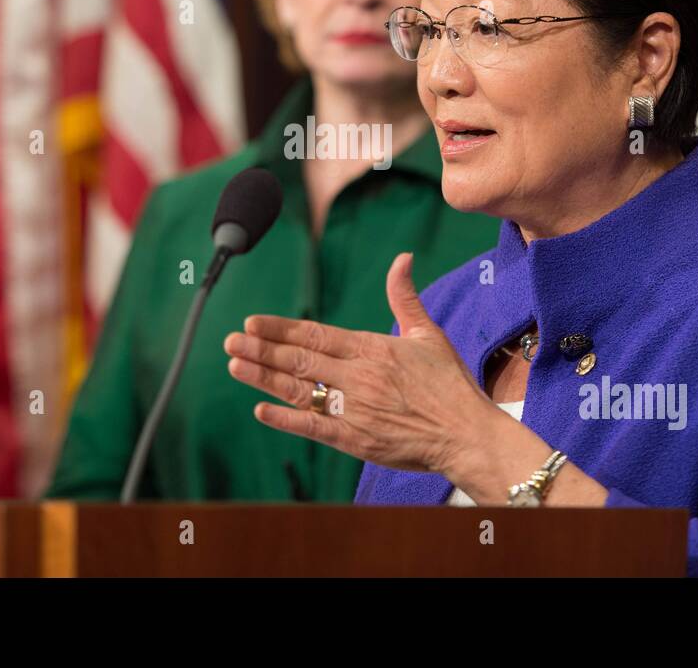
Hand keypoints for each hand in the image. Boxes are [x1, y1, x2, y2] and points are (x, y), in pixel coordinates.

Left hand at [223, 252, 499, 475]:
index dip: (280, 329)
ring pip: (300, 390)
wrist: (467, 434)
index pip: (316, 335)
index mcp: (373, 348)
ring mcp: (355, 409)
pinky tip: (261, 409)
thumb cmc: (449, 384)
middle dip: (261, 350)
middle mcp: (359, 376)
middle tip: (230, 341)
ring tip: (234, 366)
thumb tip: (402, 258)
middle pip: (300, 360)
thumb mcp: (428, 335)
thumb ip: (404, 297)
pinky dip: (286, 419)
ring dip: (263, 378)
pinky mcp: (356, 439)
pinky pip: (314, 427)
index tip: (252, 322)